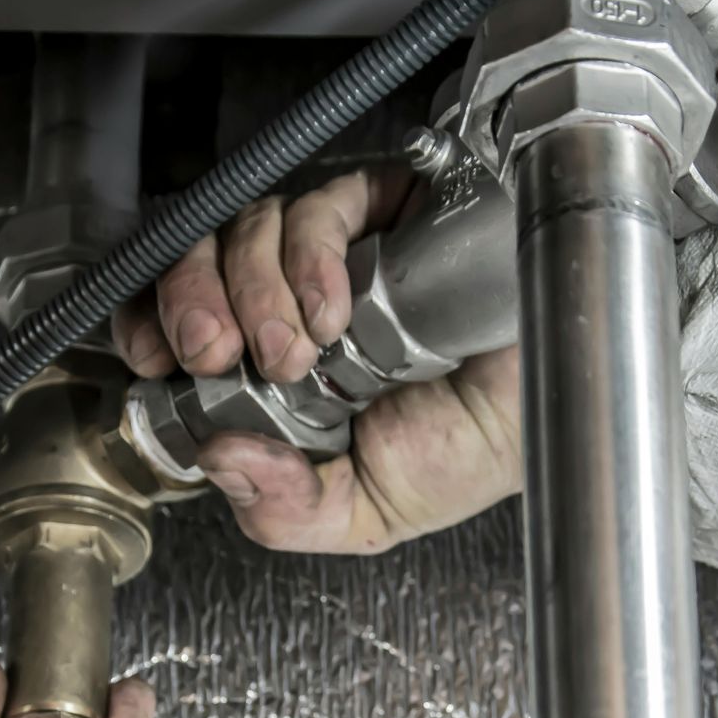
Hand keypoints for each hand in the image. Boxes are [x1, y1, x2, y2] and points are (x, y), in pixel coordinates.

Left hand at [112, 167, 523, 553]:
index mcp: (275, 368)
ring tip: (296, 350)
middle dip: (189, 302)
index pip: (183, 320)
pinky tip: (336, 308)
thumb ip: (287, 509)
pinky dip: (311, 256)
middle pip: (198, 259)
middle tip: (216, 352)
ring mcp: (337, 253)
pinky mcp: (384, 209)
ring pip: (248, 226)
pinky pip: (320, 205)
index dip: (152, 322)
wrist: (565, 408)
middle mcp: (295, 301)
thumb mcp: (366, 512)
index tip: (154, 358)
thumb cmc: (479, 448)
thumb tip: (220, 462)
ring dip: (253, 288)